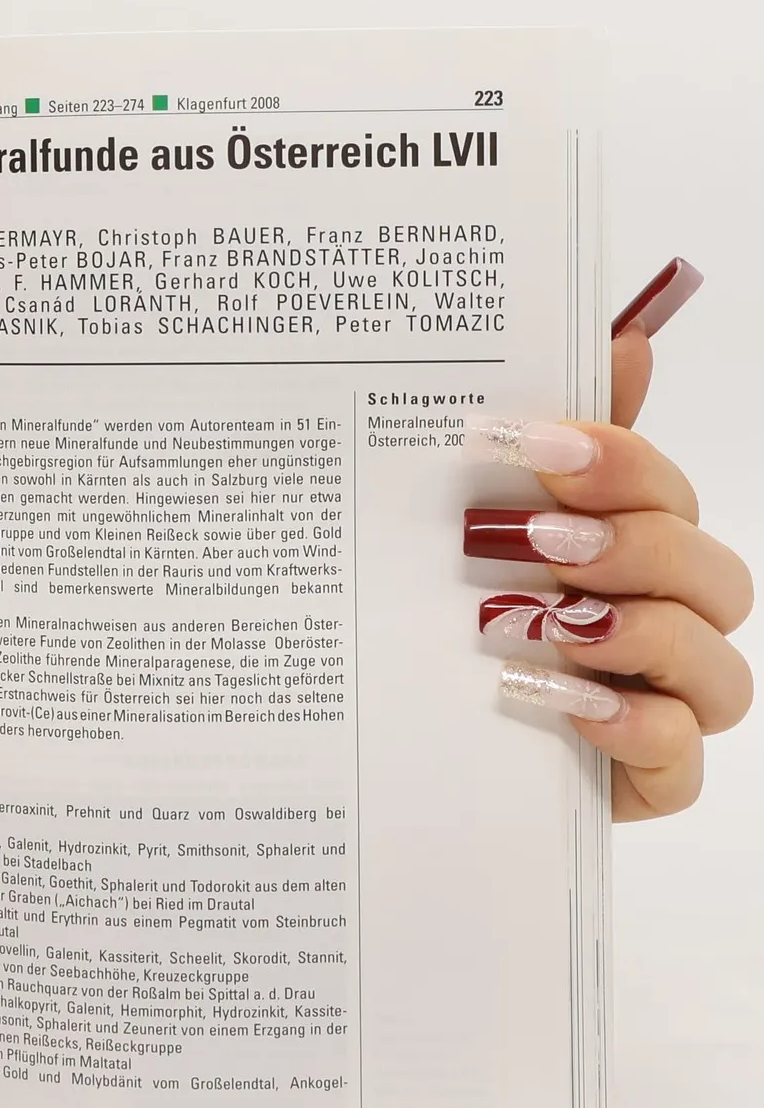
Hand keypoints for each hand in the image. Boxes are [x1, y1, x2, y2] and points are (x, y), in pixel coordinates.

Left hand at [467, 262, 752, 818]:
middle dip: (632, 549)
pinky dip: (633, 729)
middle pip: (712, 577)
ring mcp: (663, 704)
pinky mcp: (642, 778)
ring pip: (717, 672)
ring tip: (547, 626)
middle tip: (537, 540)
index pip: (666, 493)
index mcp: (632, 547)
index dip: (619, 464)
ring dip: (637, 638)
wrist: (390, 736)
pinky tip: (566, 702)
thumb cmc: (447, 614)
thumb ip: (557, 435)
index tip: (538, 447)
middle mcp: (664, 620)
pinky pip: (679, 762)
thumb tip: (625, 329)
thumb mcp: (478, 513)